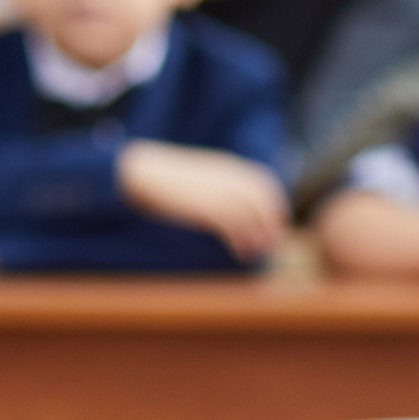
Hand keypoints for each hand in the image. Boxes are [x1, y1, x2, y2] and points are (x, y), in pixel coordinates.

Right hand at [117, 141, 288, 258]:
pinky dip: (241, 242)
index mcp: (229, 166)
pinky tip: (240, 253)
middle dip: (273, 224)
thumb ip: (221, 183)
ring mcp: (219, 192)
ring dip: (259, 237)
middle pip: (264, 201)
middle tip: (272, 243)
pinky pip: (234, 228)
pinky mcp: (207, 208)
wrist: (142, 173)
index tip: (276, 221)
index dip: (275, 203)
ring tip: (255, 253)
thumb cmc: (169, 178)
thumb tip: (237, 202)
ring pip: (252, 217)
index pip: (265, 182)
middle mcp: (229, 177)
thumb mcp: (201, 175)